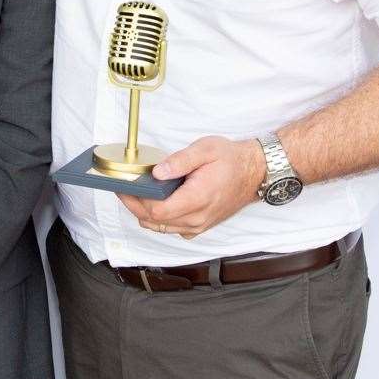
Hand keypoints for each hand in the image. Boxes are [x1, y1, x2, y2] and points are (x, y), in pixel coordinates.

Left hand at [117, 136, 264, 239]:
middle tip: (123, 188)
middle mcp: (198, 218)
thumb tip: (157, 173)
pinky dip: (159, 219)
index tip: (123, 187)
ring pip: (161, 228)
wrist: (255, 172)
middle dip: (134, 205)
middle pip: (154, 221)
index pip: (157, 210)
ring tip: (135, 193)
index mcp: (198, 198)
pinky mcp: (200, 226)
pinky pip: (172, 229)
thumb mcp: (205, 150)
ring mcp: (199, 225)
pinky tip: (155, 202)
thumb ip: (179, 161)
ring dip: (144, 213)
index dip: (135, 200)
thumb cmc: (231, 160)